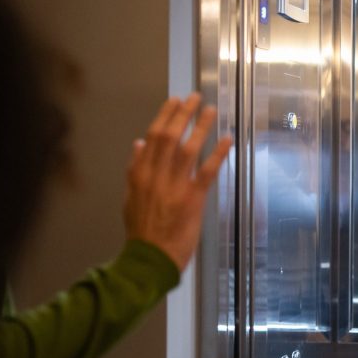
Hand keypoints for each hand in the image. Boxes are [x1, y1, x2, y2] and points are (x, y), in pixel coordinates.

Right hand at [124, 93, 233, 270]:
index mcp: (139, 174)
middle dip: (183, 115)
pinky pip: (206, 172)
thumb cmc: (142, 230)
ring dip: (200, 128)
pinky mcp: (192, 200)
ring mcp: (174, 188)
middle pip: (169, 137)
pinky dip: (217, 154)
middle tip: (195, 98)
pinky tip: (227, 139)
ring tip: (211, 111)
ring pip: (187, 150)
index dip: (165, 116)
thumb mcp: (131, 196)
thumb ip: (135, 168)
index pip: (152, 137)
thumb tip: (139, 143)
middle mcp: (155, 176)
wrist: (149, 258)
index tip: (175, 101)